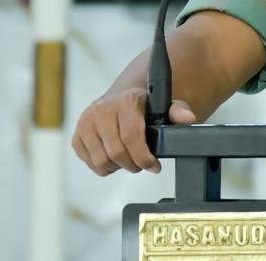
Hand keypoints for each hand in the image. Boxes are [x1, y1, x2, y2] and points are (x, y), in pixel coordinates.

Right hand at [71, 87, 196, 175]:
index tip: (154, 166)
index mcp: (125, 101)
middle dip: (133, 164)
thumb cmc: (141, 107)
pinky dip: (103, 166)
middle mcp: (102, 110)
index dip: (144, 157)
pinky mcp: (77, 136)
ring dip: (117, 166)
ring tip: (127, 158)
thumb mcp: (162, 106)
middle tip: (141, 163)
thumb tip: (188, 118)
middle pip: (117, 153)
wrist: (118, 99)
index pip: (132, 137)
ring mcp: (86, 123)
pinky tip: (113, 156)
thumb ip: (177, 111)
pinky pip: (90, 162)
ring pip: (102, 161)